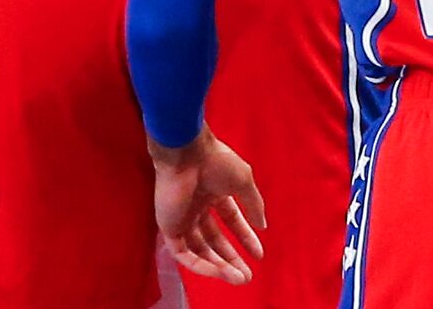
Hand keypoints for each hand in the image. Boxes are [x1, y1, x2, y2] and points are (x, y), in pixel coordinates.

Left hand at [149, 131, 266, 284]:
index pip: (231, 221)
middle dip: (232, 258)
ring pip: (201, 250)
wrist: (187, 154)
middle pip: (216, 241)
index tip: (259, 255)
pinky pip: (185, 253)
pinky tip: (219, 271)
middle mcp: (198, 209)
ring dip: (219, 266)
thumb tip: (263, 225)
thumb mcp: (244, 182)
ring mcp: (182, 220)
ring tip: (238, 278)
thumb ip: (253, 204)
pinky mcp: (169, 229)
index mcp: (215, 194)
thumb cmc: (217, 162)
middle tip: (246, 276)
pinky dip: (201, 264)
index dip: (245, 238)